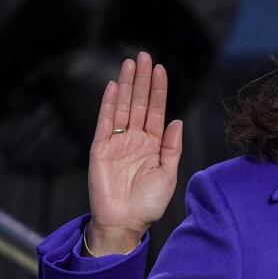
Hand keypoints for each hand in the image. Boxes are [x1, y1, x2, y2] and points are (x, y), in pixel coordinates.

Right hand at [85, 52, 182, 256]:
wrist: (125, 223)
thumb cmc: (148, 204)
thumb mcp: (168, 174)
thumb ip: (171, 147)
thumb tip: (177, 121)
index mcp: (153, 144)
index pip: (156, 110)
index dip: (158, 90)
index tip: (160, 69)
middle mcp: (135, 139)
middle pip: (139, 103)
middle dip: (141, 79)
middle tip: (143, 56)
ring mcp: (117, 142)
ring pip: (122, 107)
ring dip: (126, 85)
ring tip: (129, 63)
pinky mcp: (101, 149)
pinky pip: (105, 122)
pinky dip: (109, 104)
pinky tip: (114, 87)